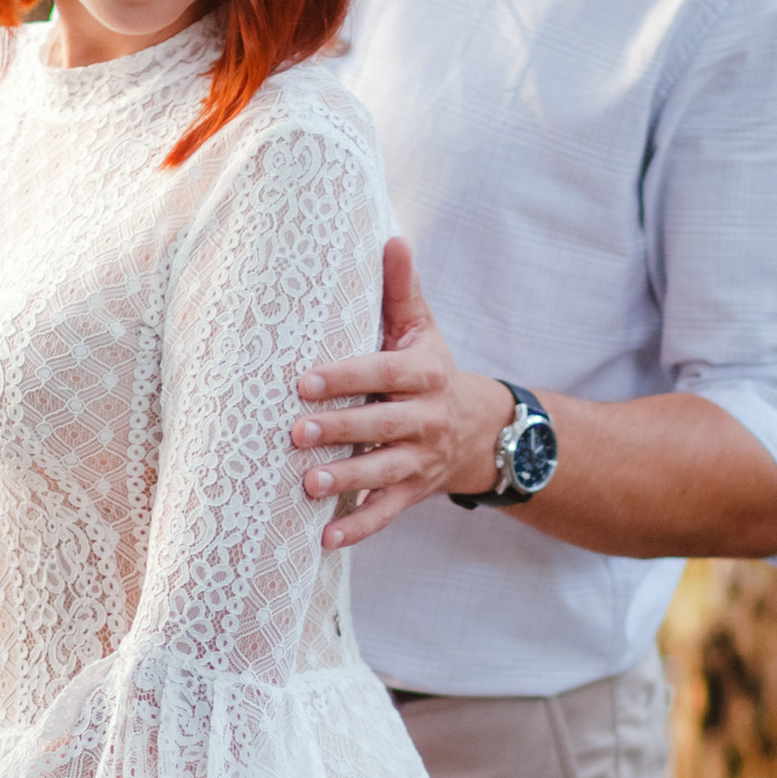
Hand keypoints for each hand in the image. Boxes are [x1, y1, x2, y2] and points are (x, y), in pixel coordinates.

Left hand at [289, 237, 516, 548]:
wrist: (481, 429)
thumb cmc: (430, 369)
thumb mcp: (422, 329)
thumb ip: (401, 290)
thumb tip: (392, 237)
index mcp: (425, 373)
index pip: (385, 374)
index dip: (347, 377)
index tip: (305, 381)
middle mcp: (427, 418)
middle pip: (382, 425)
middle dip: (340, 430)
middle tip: (295, 432)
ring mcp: (420, 459)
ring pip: (383, 471)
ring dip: (347, 480)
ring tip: (308, 485)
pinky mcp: (412, 492)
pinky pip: (385, 512)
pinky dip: (357, 528)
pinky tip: (324, 540)